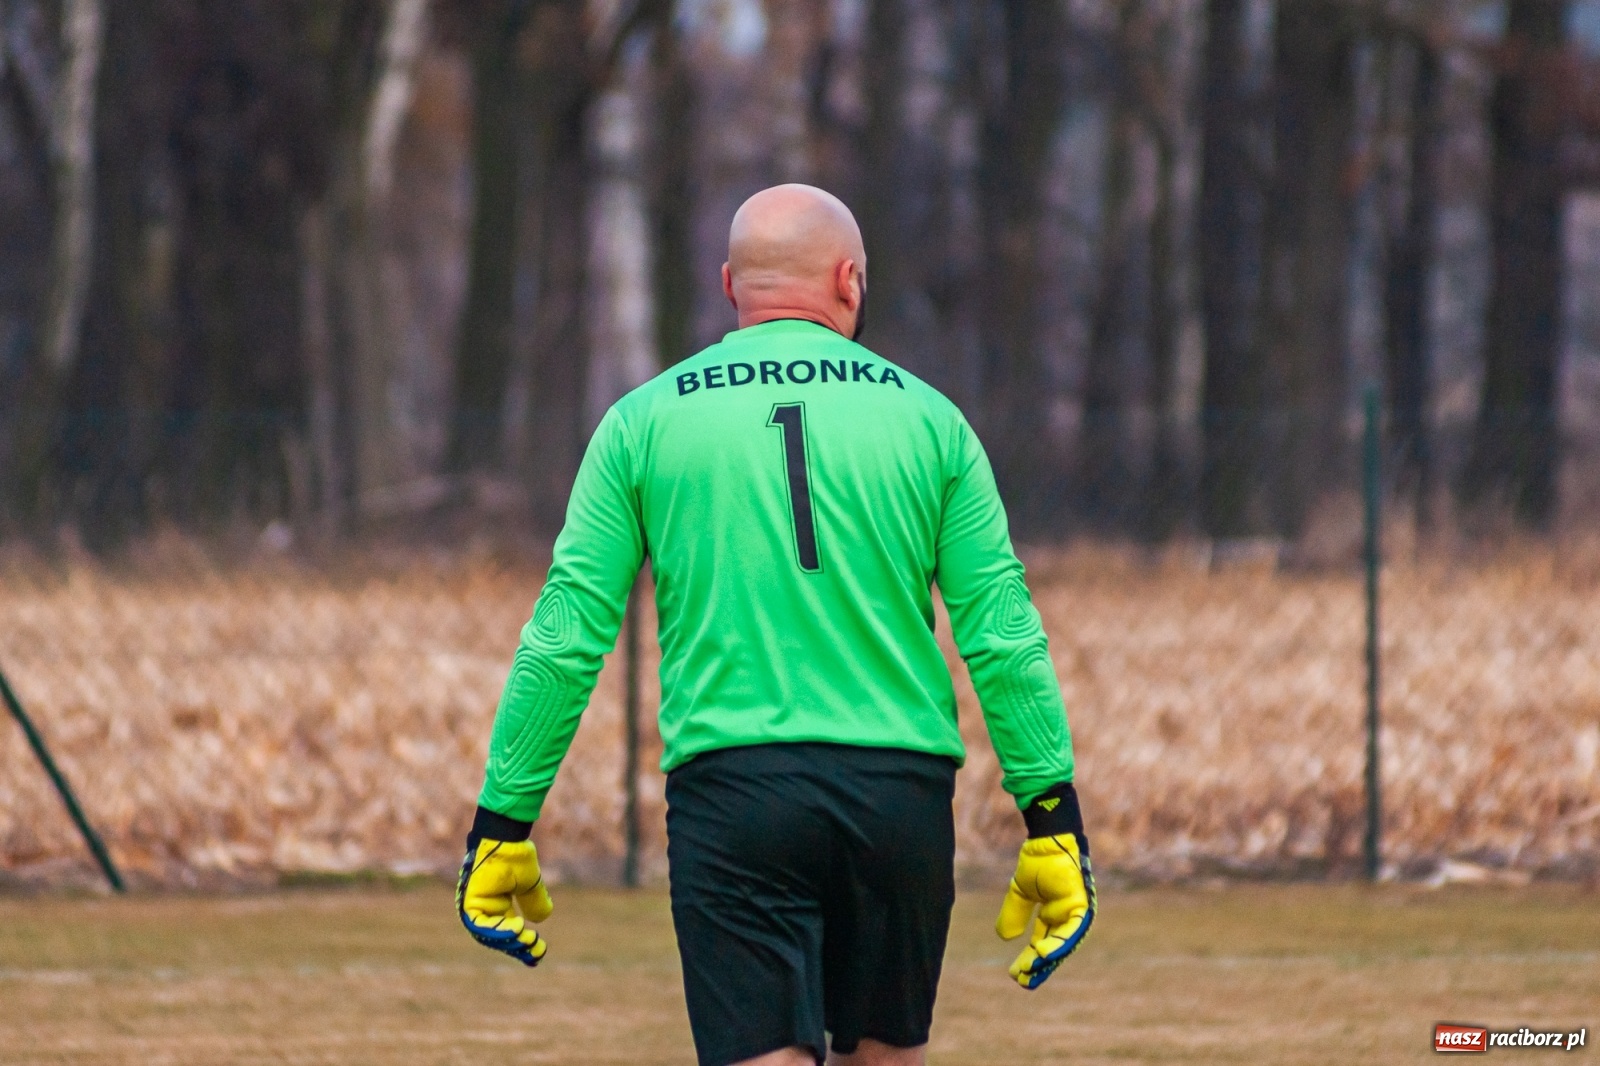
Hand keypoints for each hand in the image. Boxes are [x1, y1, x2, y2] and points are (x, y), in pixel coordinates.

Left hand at [456, 838, 553, 965]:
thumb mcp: (529, 884)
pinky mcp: (468, 901)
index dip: (522, 944)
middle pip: (498, 937)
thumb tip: (541, 919)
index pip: (507, 931)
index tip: (539, 953)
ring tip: (527, 940)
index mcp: (496, 904)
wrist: (505, 837)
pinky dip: (497, 929)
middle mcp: (483, 907)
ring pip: (489, 934)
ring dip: (508, 940)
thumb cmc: (515, 856)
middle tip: (535, 951)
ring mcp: (474, 905)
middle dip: (517, 946)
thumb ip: (533, 901)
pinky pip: (480, 924)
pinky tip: (517, 928)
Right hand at [995, 832, 1094, 988]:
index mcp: (1053, 913)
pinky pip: (1072, 930)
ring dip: (1047, 959)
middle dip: (1038, 965)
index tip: (1015, 973)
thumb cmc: (1037, 860)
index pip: (1042, 942)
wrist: (1048, 839)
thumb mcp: (1019, 892)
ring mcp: (1076, 912)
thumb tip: (1004, 938)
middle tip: (1023, 981)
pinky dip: (1059, 943)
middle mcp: (1066, 916)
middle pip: (1053, 947)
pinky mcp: (1082, 906)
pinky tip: (1043, 954)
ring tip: (1030, 972)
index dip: (1029, 958)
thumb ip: (1014, 914)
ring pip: (1063, 943)